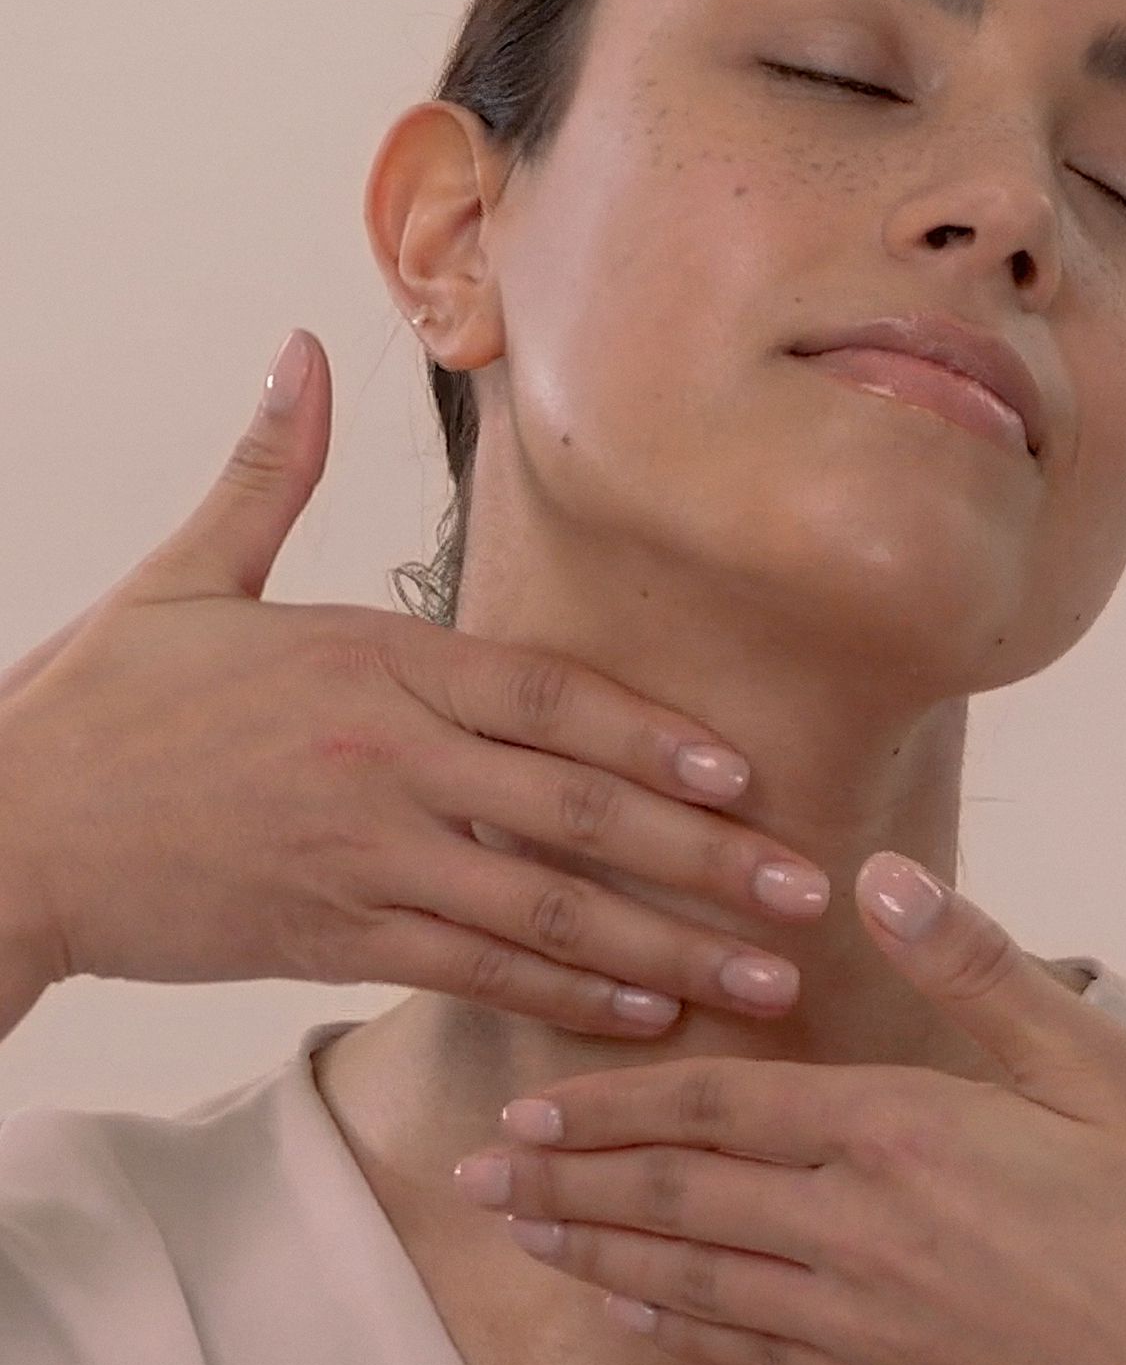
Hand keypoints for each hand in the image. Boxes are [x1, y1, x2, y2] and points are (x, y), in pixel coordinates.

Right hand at [0, 331, 827, 1040]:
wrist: (6, 831)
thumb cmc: (108, 705)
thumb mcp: (187, 575)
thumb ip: (268, 470)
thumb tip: (297, 350)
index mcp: (371, 662)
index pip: (543, 696)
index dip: (651, 736)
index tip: (744, 774)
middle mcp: (384, 761)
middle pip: (574, 809)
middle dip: (703, 857)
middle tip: (806, 889)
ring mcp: (364, 858)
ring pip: (542, 909)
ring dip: (667, 945)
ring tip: (763, 978)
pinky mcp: (335, 938)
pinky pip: (473, 970)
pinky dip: (564, 995)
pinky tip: (644, 1014)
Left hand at [460, 855, 1125, 1364]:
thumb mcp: (1088, 1060)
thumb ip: (973, 966)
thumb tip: (881, 874)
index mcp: (895, 1133)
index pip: (717, 1111)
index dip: (615, 1108)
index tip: (530, 1109)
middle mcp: (856, 1228)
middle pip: (680, 1198)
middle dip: (572, 1181)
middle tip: (477, 1177)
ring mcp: (864, 1316)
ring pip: (694, 1277)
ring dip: (597, 1248)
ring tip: (522, 1234)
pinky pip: (750, 1351)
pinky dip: (675, 1329)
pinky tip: (627, 1313)